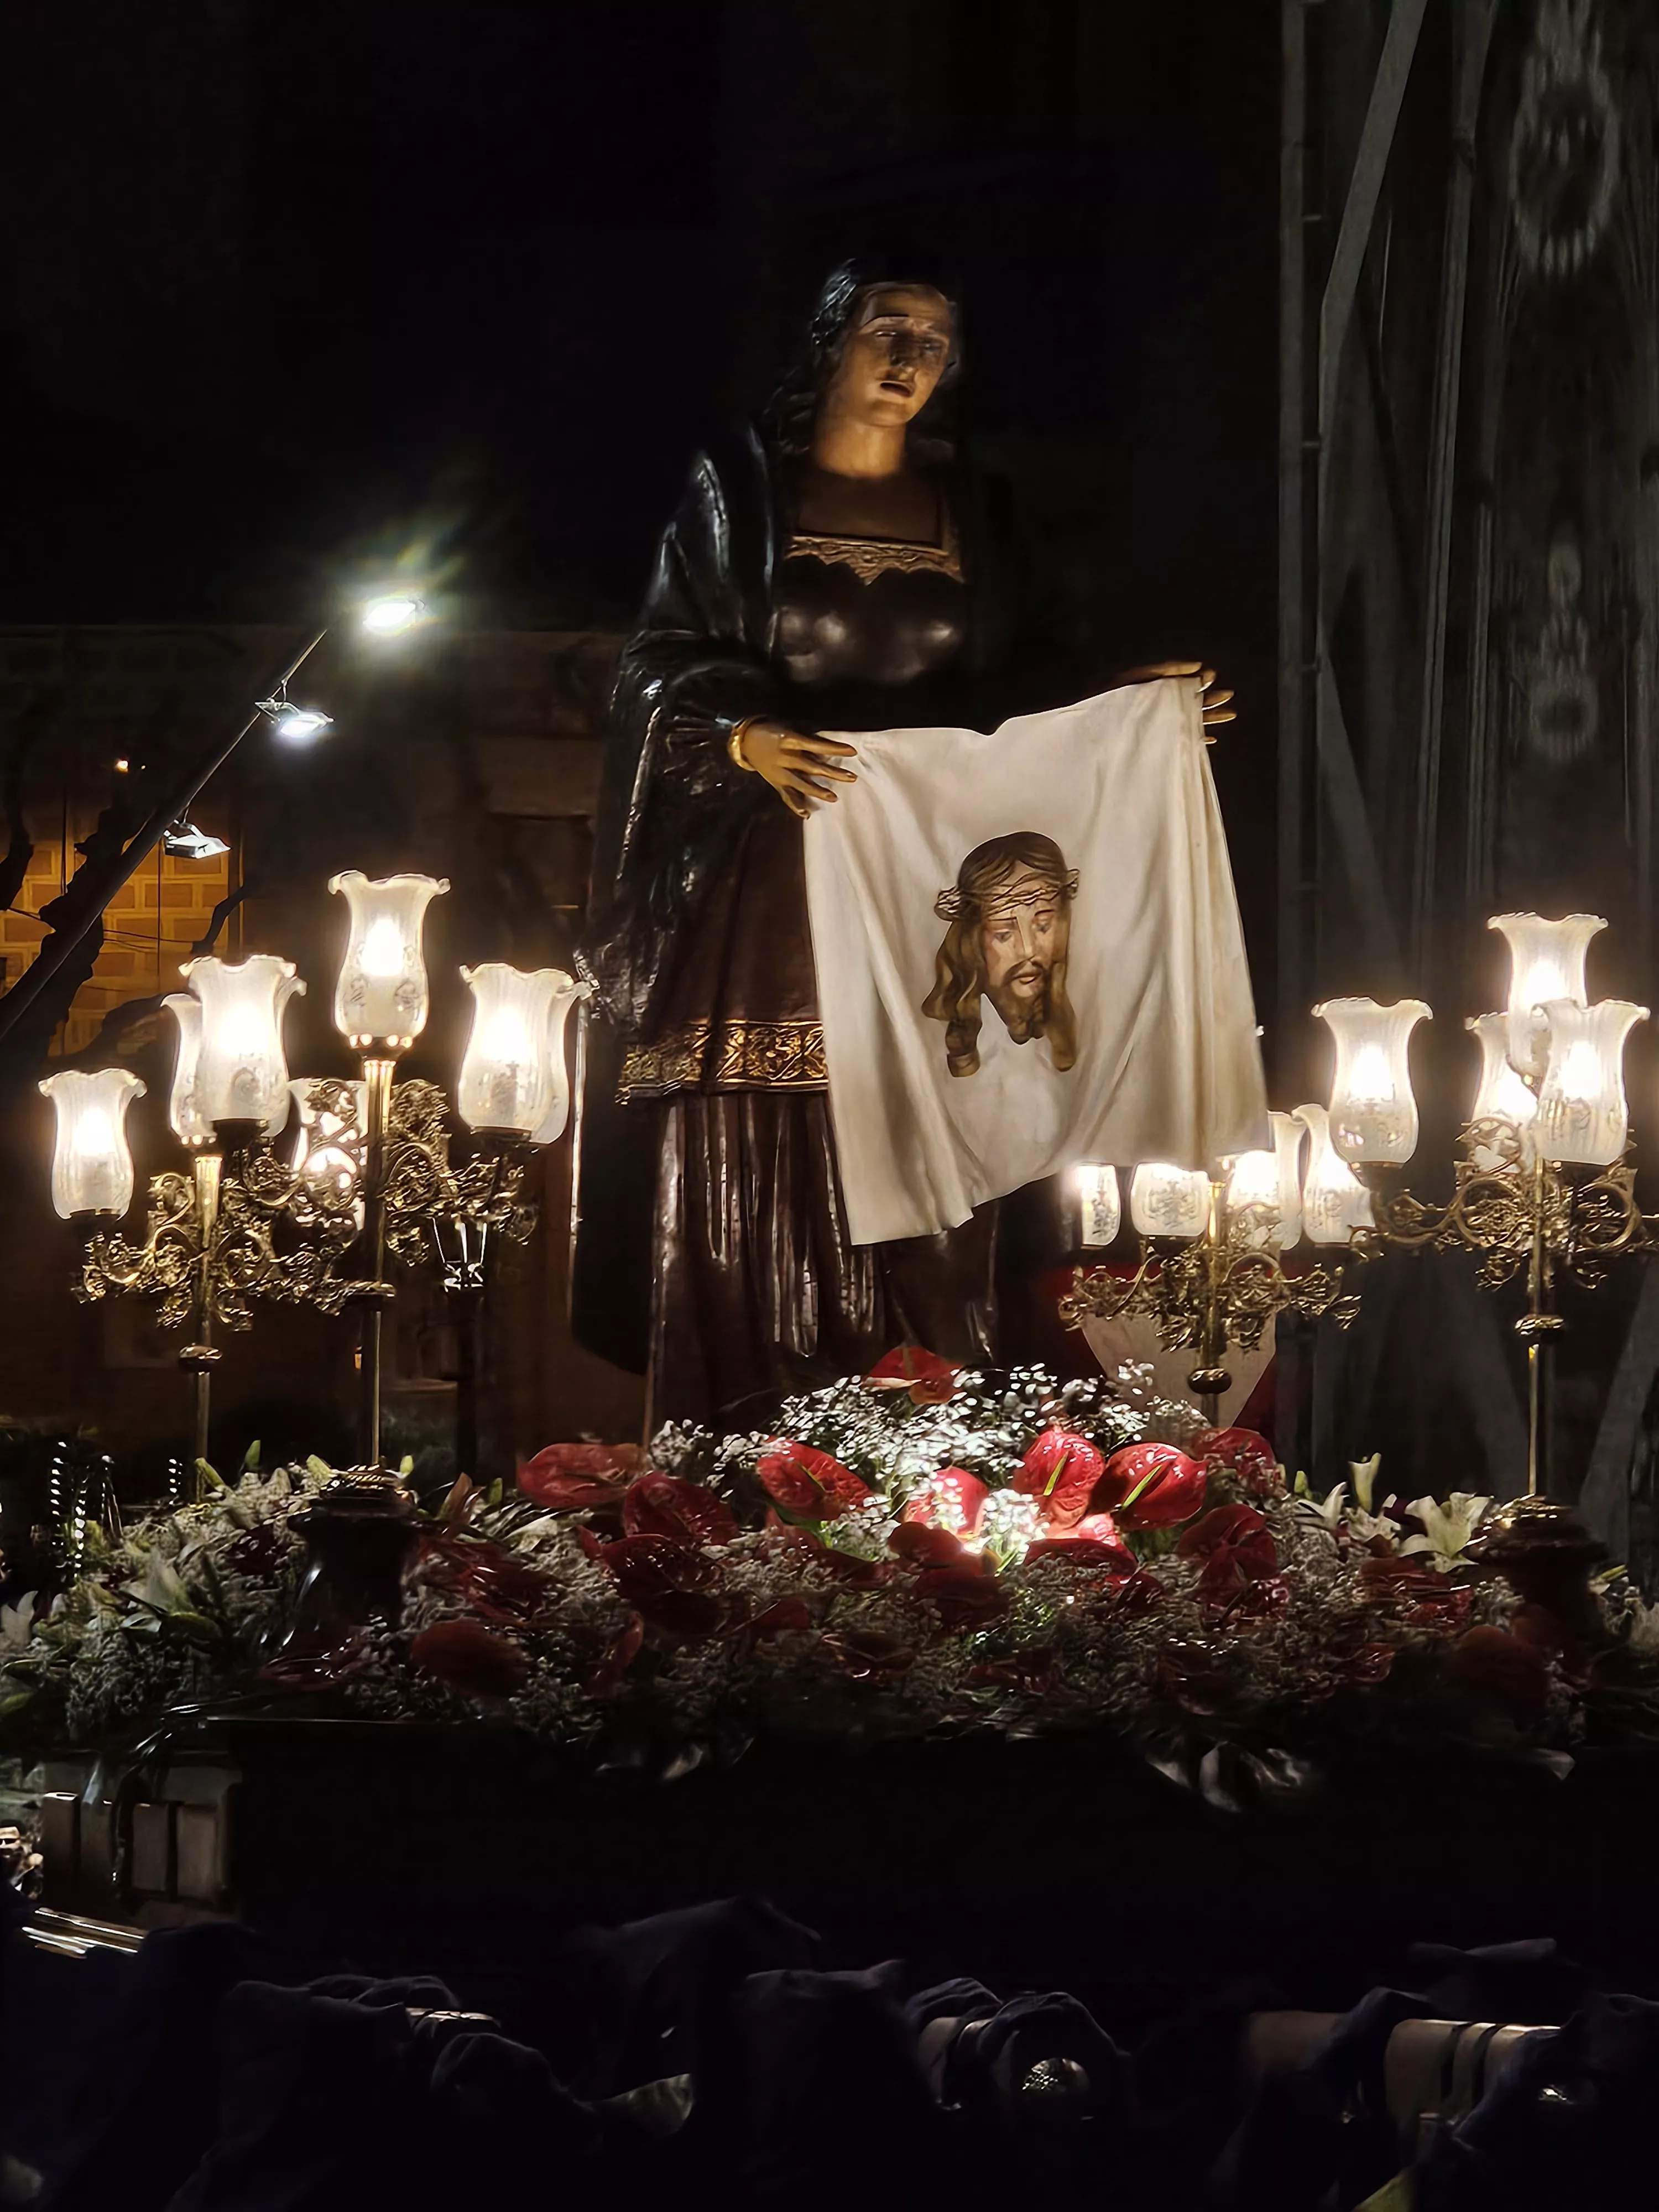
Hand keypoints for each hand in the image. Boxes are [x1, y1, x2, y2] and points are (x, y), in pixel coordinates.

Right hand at [737, 721, 859, 817]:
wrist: (745, 740)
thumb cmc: (772, 731)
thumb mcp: (789, 729)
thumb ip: (807, 738)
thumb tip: (829, 745)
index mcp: (789, 740)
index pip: (816, 744)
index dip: (834, 748)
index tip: (852, 751)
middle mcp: (784, 757)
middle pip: (811, 766)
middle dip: (832, 772)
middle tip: (852, 777)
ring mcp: (779, 772)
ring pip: (800, 784)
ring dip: (817, 791)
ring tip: (834, 798)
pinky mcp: (775, 782)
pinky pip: (786, 795)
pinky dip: (795, 805)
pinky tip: (806, 813)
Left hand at [1117, 660, 1235, 741]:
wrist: (1093, 715)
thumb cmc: (1114, 693)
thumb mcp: (1141, 677)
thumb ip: (1169, 671)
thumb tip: (1198, 667)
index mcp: (1161, 689)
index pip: (1187, 685)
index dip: (1201, 680)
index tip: (1212, 677)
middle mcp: (1164, 705)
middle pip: (1194, 702)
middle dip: (1213, 699)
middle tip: (1229, 695)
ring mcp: (1162, 722)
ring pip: (1192, 719)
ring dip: (1211, 717)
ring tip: (1230, 714)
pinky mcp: (1157, 739)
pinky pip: (1182, 739)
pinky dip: (1195, 739)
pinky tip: (1209, 740)